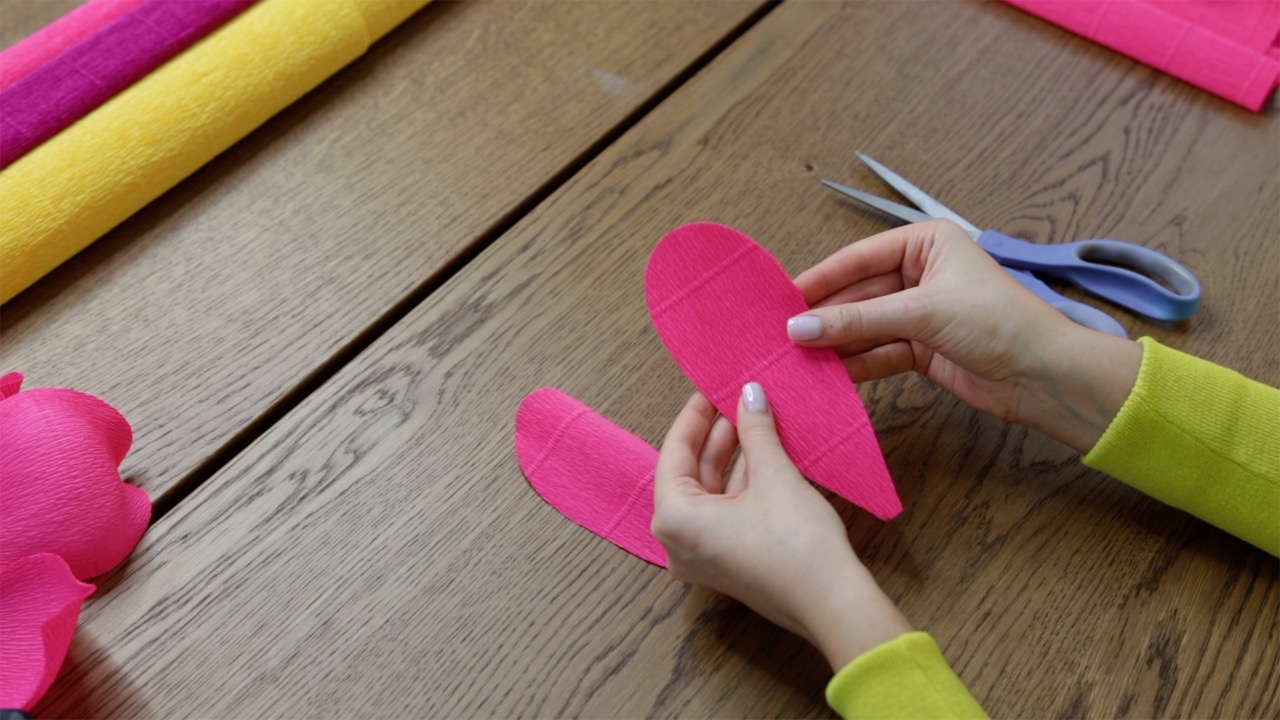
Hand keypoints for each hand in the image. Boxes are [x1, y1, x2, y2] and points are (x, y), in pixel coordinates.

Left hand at [652, 385, 911, 670]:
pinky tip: (762, 454)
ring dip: (732, 457)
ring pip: (710, 493)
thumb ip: (755, 431)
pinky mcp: (727, 564)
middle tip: (734, 398)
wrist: (833, 603)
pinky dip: (741, 484)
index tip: (709, 386)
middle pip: (690, 474)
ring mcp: (701, 557)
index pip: (675, 453)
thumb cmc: (797, 543)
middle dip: (716, 435)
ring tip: (752, 419)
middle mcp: (677, 542)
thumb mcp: (774, 475)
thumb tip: (750, 393)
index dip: (695, 416)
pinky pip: (724, 513)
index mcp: (674, 519)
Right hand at [788, 219, 1141, 452]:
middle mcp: (920, 273)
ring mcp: (919, 313)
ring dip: (834, 343)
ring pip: (864, 326)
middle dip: (823, 317)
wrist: (1045, 375)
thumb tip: (799, 327)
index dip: (820, 280)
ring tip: (795, 358)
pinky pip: (876, 352)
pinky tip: (826, 374)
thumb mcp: (922, 312)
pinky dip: (854, 364)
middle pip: (857, 295)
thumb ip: (857, 322)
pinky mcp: (921, 348)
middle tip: (781, 335)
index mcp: (925, 243)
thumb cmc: (999, 322)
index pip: (859, 259)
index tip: (782, 299)